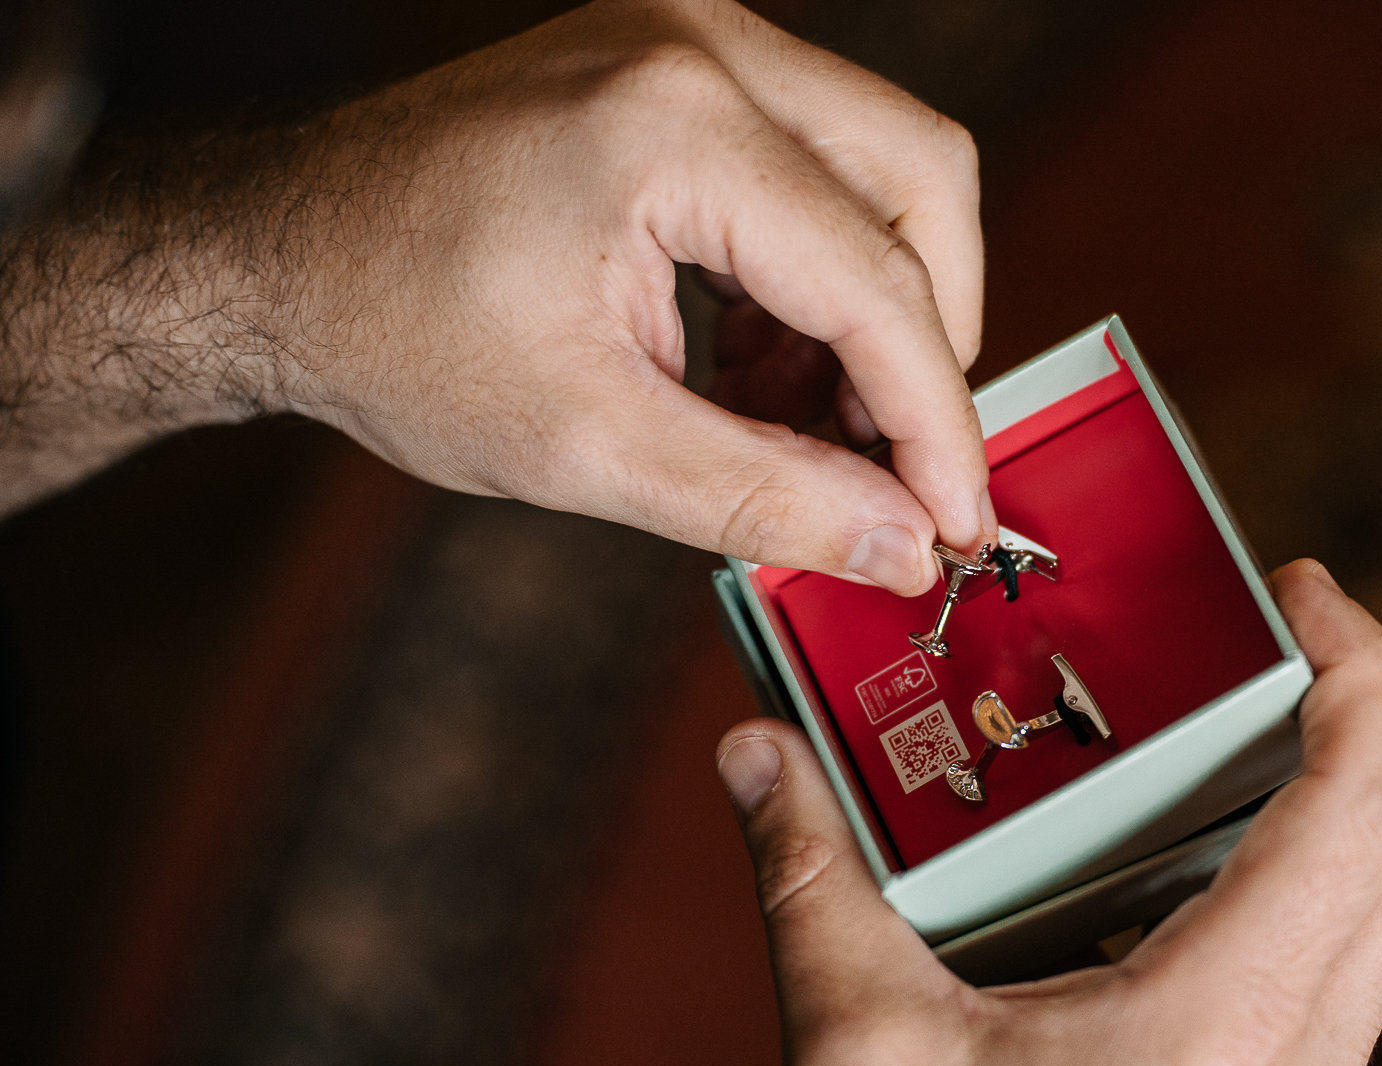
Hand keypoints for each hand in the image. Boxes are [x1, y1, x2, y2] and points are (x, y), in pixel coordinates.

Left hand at [1, 0, 988, 590]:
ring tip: (807, 430)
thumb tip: (901, 545)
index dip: (935, 423)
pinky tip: (762, 369)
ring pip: (886, 167)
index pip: (879, 283)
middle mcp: (704, 46)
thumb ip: (763, 498)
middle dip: (927, 345)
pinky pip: (818, 164)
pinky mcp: (681, 65)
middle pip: (921, 185)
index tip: (956, 524)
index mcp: (675, 123)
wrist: (270, 251)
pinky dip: (820, 278)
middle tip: (897, 470)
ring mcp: (694, 39)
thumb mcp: (583, 444)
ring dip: (876, 313)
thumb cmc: (390, 331)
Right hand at [714, 560, 1381, 1065]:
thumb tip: (756, 759)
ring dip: (1342, 789)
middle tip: (1278, 628)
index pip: (1372, 807)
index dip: (1366, 670)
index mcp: (1229, 1023)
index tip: (1306, 586)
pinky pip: (1333, 966)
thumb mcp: (859, 1061)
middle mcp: (1299, 1062)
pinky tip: (1176, 856)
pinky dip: (1298, 870)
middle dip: (1371, 707)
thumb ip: (811, 887)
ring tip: (1232, 717)